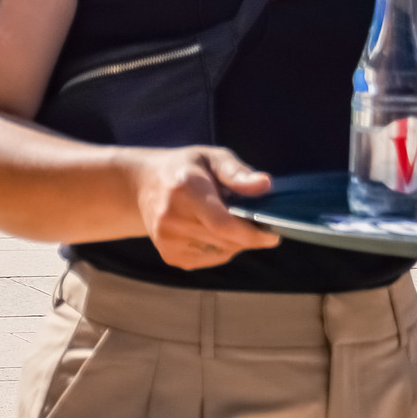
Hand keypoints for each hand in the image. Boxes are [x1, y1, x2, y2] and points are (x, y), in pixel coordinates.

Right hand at [126, 146, 279, 270]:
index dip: (252, 234)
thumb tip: (265, 184)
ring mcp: (168, 240)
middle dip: (248, 235)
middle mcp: (172, 218)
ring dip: (235, 242)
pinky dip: (220, 249)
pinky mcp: (169, 256)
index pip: (223, 224)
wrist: (143, 185)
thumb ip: (237, 172)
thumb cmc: (186, 168)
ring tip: (227, 219)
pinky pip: (210, 260)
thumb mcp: (212, 158)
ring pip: (221, 253)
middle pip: (226, 241)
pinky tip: (211, 230)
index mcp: (185, 189)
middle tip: (255, 221)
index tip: (273, 234)